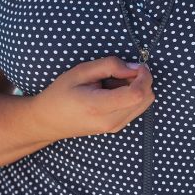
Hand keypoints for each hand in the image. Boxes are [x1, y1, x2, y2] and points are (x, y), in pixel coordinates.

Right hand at [32, 56, 153, 138]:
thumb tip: (134, 67)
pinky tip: (112, 92)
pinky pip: (136, 109)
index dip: (144, 77)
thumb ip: (109, 65)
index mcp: (98, 107)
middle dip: (141, 81)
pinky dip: (131, 96)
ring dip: (137, 88)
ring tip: (113, 83)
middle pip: (146, 98)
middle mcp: (110, 121)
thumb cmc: (60, 94)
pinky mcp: (116, 128)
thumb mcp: (80, 72)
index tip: (136, 65)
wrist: (48, 121)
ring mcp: (114, 127)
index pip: (137, 95)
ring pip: (144, 104)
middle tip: (120, 72)